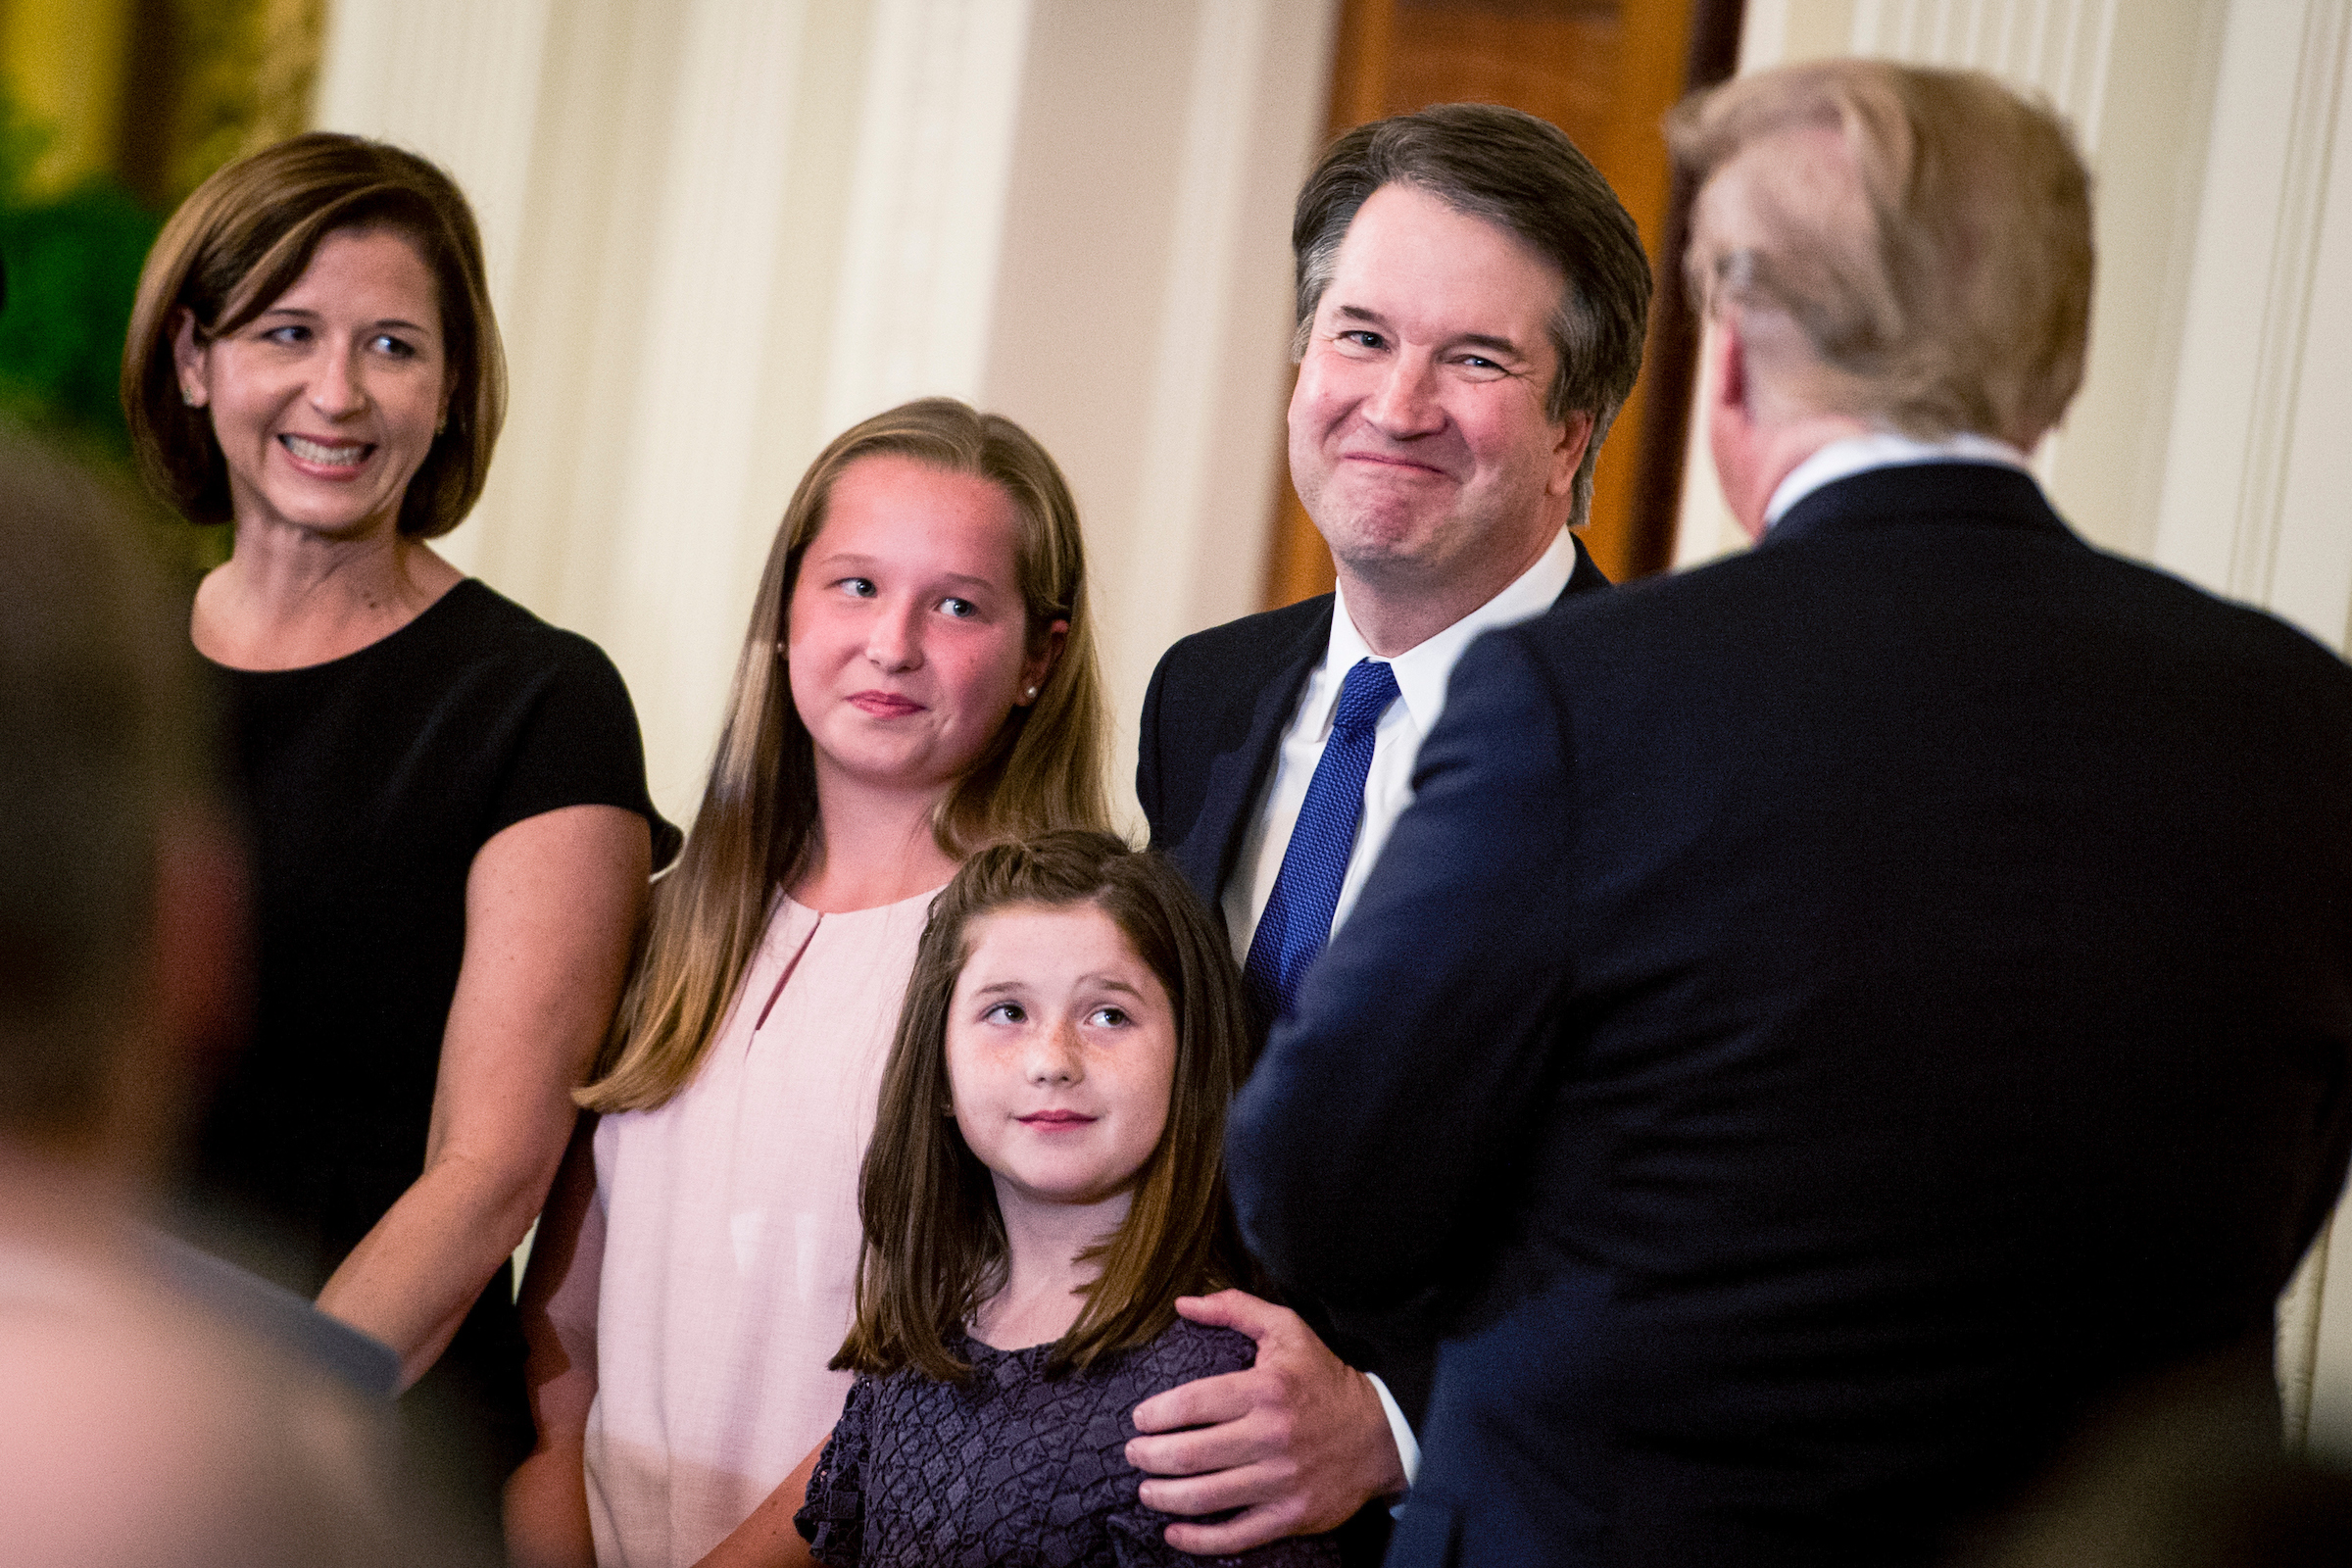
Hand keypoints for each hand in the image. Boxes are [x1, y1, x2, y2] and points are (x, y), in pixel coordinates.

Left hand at [1125, 1290, 1407, 1553]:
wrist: (1380, 1435)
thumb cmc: (1323, 1380)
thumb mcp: (1287, 1330)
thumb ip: (1235, 1308)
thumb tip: (1184, 1303)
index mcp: (1265, 1389)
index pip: (1191, 1404)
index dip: (1154, 1415)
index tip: (1139, 1419)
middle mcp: (1270, 1436)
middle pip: (1190, 1454)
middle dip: (1148, 1457)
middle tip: (1134, 1454)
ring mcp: (1280, 1480)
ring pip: (1205, 1497)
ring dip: (1163, 1497)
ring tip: (1146, 1490)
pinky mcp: (1290, 1515)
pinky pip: (1235, 1536)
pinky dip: (1197, 1540)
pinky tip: (1174, 1532)